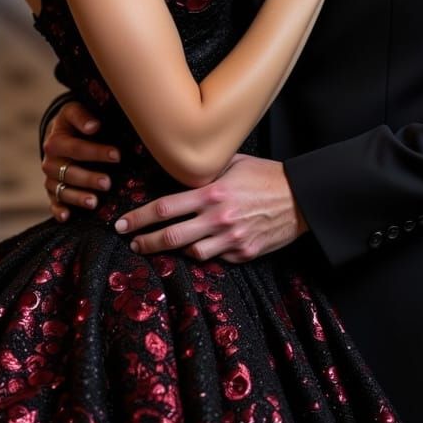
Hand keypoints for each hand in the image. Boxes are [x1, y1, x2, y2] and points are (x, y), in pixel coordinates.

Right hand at [41, 101, 120, 220]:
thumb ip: (82, 116)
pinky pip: (53, 203)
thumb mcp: (74, 111)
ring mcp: (50, 178)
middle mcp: (50, 162)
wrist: (58, 134)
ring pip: (62, 190)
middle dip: (89, 178)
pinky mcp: (51, 192)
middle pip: (69, 172)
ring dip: (77, 197)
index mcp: (56, 142)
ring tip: (95, 202)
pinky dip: (58, 210)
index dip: (97, 152)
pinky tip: (67, 217)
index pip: (77, 148)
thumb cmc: (73, 122)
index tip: (117, 155)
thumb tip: (94, 126)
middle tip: (108, 183)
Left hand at [114, 154, 305, 261]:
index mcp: (212, 193)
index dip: (139, 218)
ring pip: (192, 254)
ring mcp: (232, 240)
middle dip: (146, 242)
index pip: (165, 208)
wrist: (301, 198)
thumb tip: (178, 169)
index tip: (121, 224)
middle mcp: (218, 219)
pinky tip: (203, 246)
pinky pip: (216, 259)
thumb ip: (205, 171)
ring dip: (176, 251)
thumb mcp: (234, 163)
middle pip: (170, 238)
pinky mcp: (244, 254)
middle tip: (132, 242)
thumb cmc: (265, 175)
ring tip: (166, 246)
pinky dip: (207, 253)